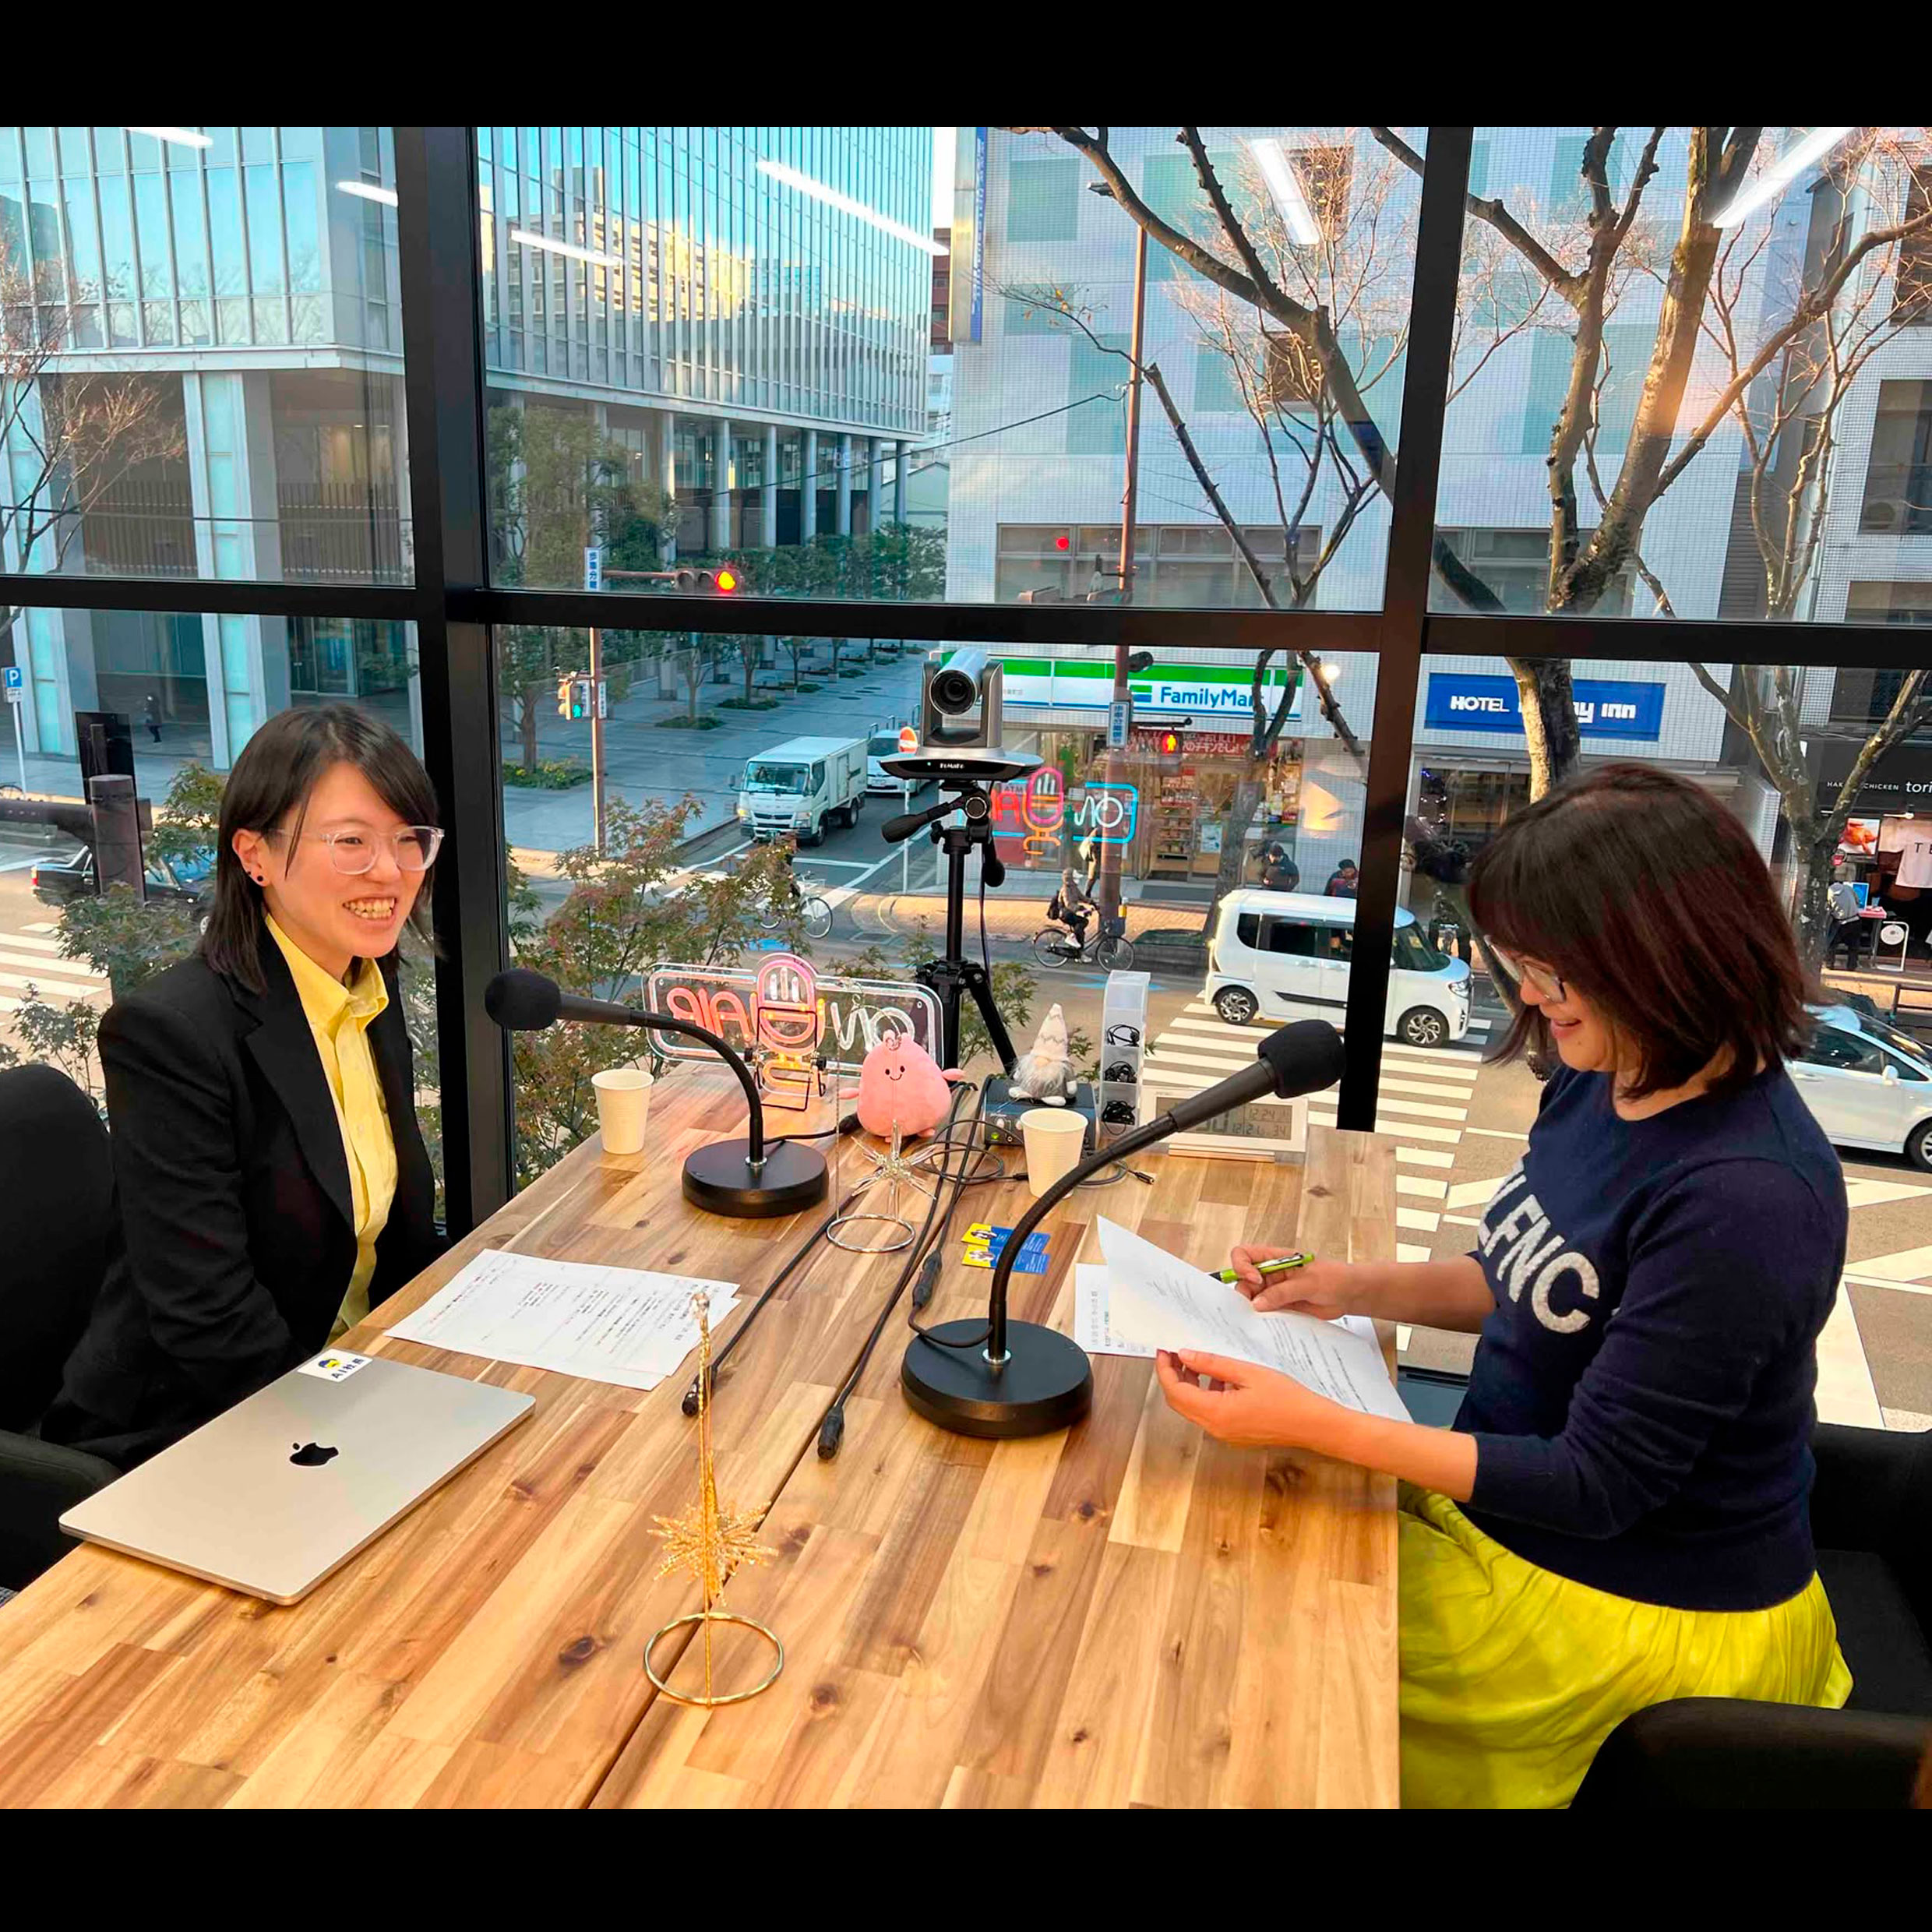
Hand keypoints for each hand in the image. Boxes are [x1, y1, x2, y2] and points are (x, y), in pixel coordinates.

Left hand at [1153, 1349, 1344, 1449]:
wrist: (1313, 1424)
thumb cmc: (1287, 1399)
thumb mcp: (1247, 1373)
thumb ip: (1213, 1364)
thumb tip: (1186, 1355)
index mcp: (1216, 1413)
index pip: (1175, 1392)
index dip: (1165, 1370)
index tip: (1165, 1350)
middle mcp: (1215, 1428)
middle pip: (1180, 1402)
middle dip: (1174, 1376)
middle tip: (1177, 1353)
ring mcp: (1224, 1433)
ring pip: (1194, 1407)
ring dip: (1190, 1384)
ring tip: (1197, 1360)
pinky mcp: (1234, 1433)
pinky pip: (1210, 1412)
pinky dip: (1206, 1393)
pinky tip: (1220, 1377)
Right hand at [1225, 1249, 1358, 1317]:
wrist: (1350, 1294)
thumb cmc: (1334, 1278)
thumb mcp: (1308, 1282)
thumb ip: (1282, 1292)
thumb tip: (1257, 1303)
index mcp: (1275, 1258)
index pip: (1244, 1254)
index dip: (1242, 1266)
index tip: (1254, 1279)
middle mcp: (1271, 1274)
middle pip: (1243, 1280)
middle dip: (1244, 1293)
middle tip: (1253, 1306)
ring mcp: (1275, 1291)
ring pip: (1252, 1299)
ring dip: (1253, 1308)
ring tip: (1263, 1317)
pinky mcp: (1281, 1306)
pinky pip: (1265, 1313)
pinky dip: (1264, 1319)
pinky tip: (1270, 1324)